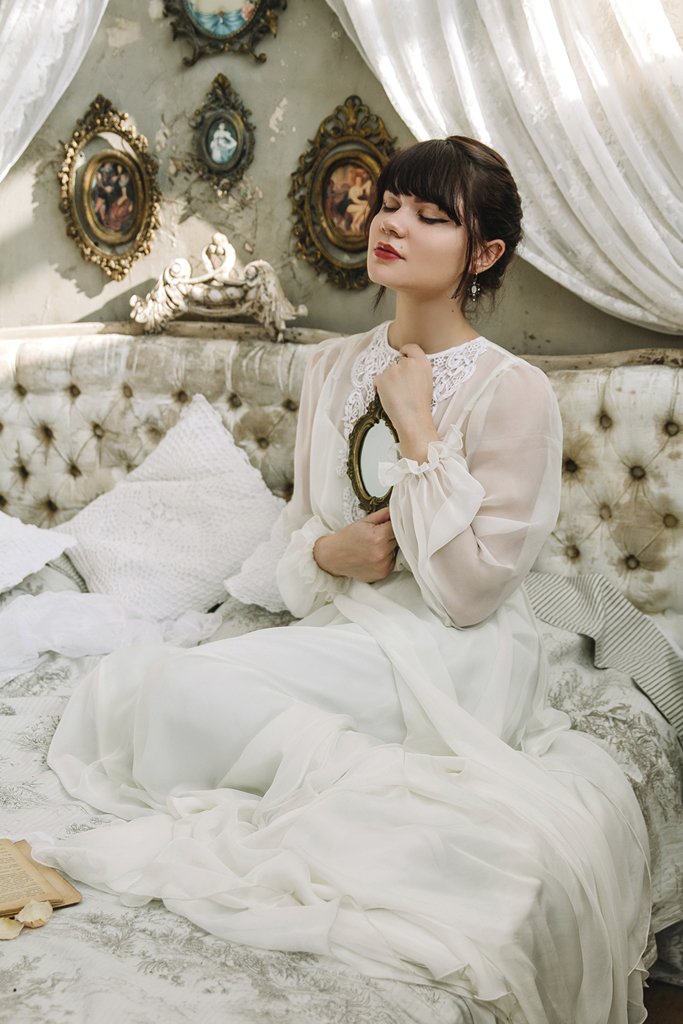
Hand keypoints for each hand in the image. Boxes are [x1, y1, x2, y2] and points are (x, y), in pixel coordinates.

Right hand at [313, 507, 396, 581]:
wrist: (333, 556)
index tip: (390, 524)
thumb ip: (383, 514)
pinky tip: (374, 555)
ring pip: (396, 551)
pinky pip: (392, 562)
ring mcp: (382, 565)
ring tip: (375, 546)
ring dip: (390, 548)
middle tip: (378, 535)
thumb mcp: (364, 521)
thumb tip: (397, 510)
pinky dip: (387, 558)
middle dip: (391, 536)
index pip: (398, 527)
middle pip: (399, 540)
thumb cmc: (347, 538)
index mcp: (378, 537)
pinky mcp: (382, 574)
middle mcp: (381, 552)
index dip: (394, 524)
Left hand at [375, 344, 437, 459]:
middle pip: (398, 362)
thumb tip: (406, 363)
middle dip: (397, 373)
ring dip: (389, 382)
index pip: (411, 347)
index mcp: (422, 363)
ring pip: (387, 372)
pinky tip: (390, 398)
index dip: (405, 352)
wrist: (413, 419)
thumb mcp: (426, 381)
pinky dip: (380, 388)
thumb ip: (418, 369)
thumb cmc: (420, 405)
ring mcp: (393, 370)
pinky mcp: (382, 378)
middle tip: (403, 389)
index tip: (403, 355)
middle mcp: (408, 363)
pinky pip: (378, 381)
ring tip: (398, 396)